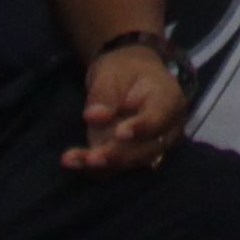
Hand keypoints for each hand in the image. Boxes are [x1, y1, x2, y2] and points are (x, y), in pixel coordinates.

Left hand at [65, 35, 186, 172]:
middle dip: (118, 154)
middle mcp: (166, 128)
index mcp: (168, 99)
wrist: (127, 80)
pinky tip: (71, 162)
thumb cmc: (124, 70)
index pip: (159, 118)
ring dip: (102, 165)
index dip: (141, 128)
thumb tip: (95, 117)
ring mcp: (150, 146)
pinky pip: (114, 168)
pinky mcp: (131, 158)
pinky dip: (92, 169)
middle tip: (93, 156)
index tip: (119, 132)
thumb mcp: (111, 72)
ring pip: (130, 162)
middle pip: (147, 148)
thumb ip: (104, 94)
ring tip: (73, 159)